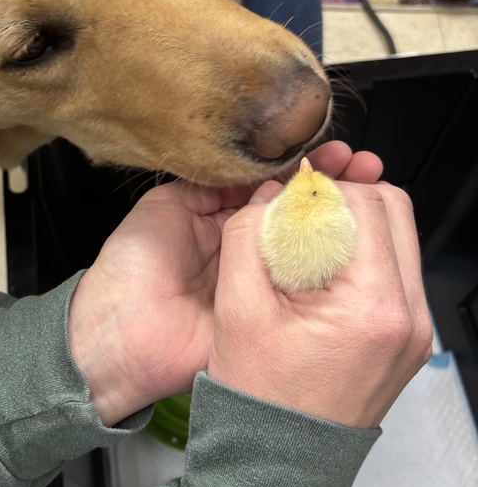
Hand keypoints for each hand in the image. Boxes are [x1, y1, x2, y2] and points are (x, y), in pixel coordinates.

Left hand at [68, 142, 382, 425]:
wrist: (118, 334)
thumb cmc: (129, 269)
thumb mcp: (166, 205)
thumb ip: (209, 182)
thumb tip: (253, 163)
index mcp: (219, 221)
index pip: (271, 188)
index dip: (302, 169)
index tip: (335, 152)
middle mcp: (244, 248)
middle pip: (296, 214)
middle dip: (332, 191)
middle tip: (365, 168)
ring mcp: (259, 280)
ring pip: (306, 247)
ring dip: (338, 223)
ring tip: (367, 194)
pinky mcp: (267, 312)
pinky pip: (301, 288)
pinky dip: (327, 266)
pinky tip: (348, 239)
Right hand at [209, 178, 432, 428]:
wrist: (277, 465)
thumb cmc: (260, 401)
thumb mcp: (238, 309)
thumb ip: (248, 236)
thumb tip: (268, 195)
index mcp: (373, 306)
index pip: (368, 203)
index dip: (324, 189)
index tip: (290, 198)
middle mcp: (407, 317)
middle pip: (395, 211)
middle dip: (346, 200)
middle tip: (302, 212)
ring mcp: (413, 331)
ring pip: (399, 238)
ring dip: (355, 226)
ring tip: (308, 243)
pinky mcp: (407, 339)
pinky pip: (394, 272)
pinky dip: (360, 257)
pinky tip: (320, 273)